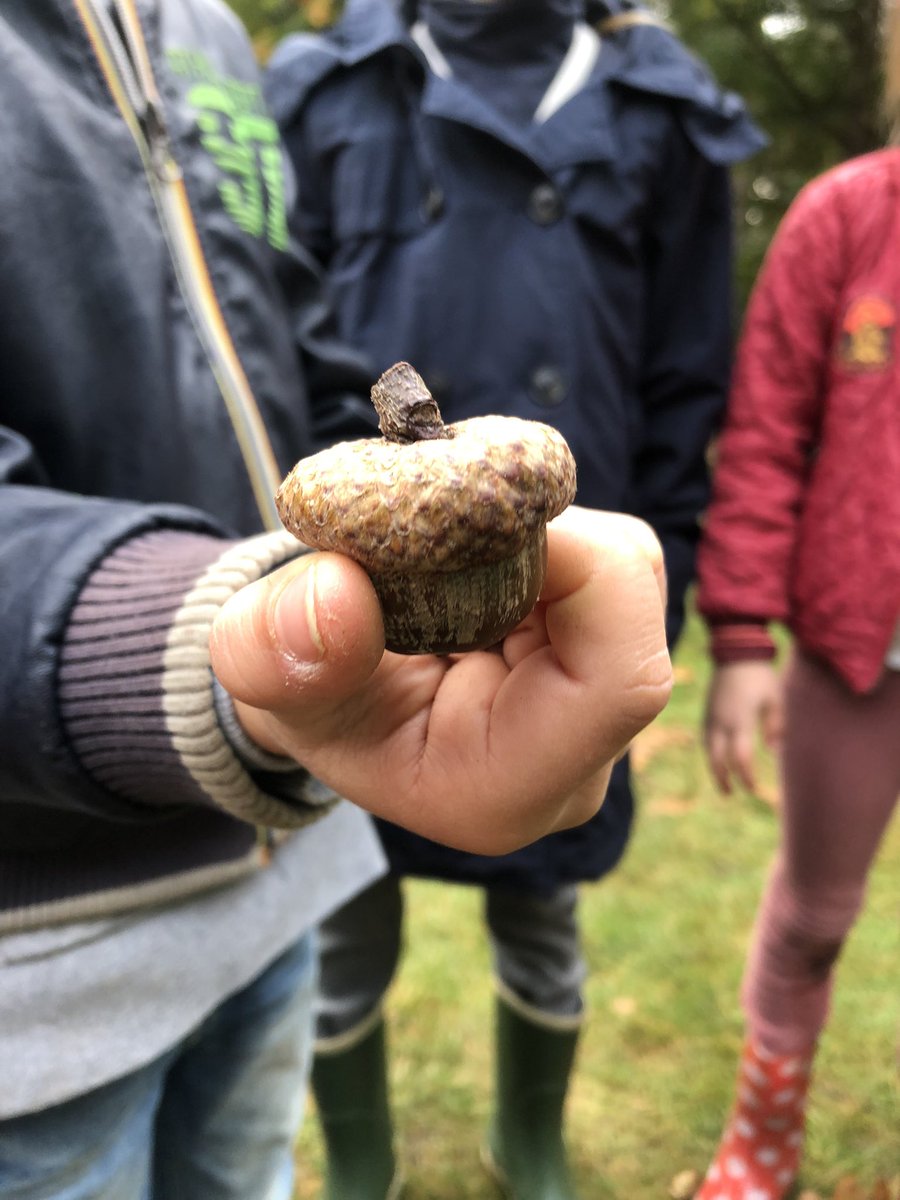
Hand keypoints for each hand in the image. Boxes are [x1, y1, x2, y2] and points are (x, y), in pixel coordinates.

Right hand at [209, 507, 671, 855]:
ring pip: (618, 565)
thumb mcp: (254, 677)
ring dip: (534, 524)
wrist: (321, 683)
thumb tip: (340, 591)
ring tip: (444, 533)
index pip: (619, 679)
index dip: (577, 567)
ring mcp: (592, 702)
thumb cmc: (298, 690)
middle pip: (629, 601)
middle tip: (446, 503)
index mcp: (509, 789)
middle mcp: (576, 756)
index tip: (476, 507)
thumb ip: (271, 650)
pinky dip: (537, 525)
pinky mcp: (593, 647)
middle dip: (539, 529)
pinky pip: (599, 556)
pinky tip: (469, 543)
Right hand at [704, 660, 783, 794]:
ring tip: (723, 782)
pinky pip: (706, 738)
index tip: (753, 789)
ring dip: (714, 768)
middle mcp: (721, 721)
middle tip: (731, 794)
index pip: (740, 756)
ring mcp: (711, 716)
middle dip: (723, 778)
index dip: (746, 776)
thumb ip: (775, 725)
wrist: (735, 652)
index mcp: (740, 719)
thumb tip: (773, 750)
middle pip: (717, 758)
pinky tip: (717, 759)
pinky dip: (711, 753)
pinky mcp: (707, 711)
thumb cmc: (760, 676)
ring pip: (708, 749)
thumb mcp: (775, 698)